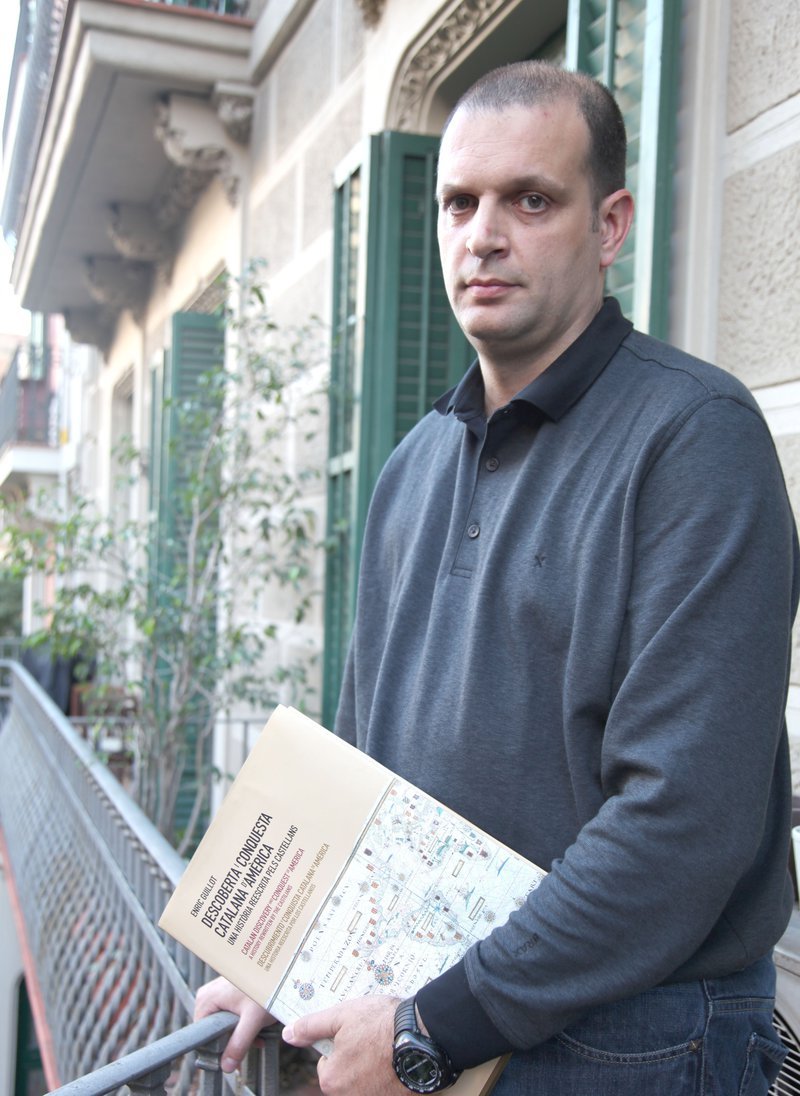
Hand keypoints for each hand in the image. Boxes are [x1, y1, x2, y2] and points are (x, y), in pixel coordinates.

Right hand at [193, 976, 275, 1073]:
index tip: (233, 1056)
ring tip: (259, 1035)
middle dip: (234, 1041)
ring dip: (242, 1033)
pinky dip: (244, 1022)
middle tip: (252, 1044)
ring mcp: (219, 992)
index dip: (217, 1049)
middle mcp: (209, 994)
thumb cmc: (265, 986)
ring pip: (226, 1023)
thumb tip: (226, 1067)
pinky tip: (258, 1026)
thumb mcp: (252, 1020)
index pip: (202, 1035)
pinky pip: (232, 1014)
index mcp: (206, 999)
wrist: (279, 969)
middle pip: (216, 1030)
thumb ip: (238, 1044)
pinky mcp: (230, 991)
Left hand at [283, 995, 405, 1094]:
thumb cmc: (380, 1025)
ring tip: (387, 1044)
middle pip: (347, 1074)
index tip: (355, 1031)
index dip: (339, 1043)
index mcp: (332, 1079)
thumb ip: (312, 1026)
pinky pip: (386, 1086)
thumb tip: (289, 1034)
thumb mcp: (341, 1016)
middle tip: (372, 1035)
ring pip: (367, 1080)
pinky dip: (391, 1074)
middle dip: (357, 1056)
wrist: (424, 1036)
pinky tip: (398, 1057)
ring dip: (374, 1065)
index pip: (326, 1062)